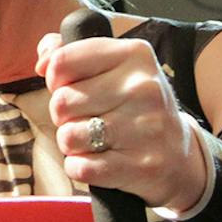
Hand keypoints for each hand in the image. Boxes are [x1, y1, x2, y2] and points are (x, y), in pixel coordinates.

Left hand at [36, 31, 206, 210]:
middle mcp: (144, 87)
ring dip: (71, 143)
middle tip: (86, 117)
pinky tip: (98, 161)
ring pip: (68, 137)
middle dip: (64, 115)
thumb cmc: (133, 106)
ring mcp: (146, 128)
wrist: (178, 154)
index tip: (71, 87)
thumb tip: (43, 61)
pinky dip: (79, 167)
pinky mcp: (141, 166)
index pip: (62, 62)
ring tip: (92, 140)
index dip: (55, 79)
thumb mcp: (112, 67)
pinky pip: (81, 168)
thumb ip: (69, 53)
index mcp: (134, 54)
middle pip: (61, 102)